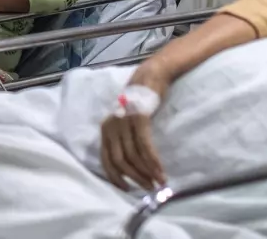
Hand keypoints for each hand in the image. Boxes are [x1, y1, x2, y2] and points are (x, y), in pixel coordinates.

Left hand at [99, 64, 171, 191]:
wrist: (149, 76)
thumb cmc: (139, 101)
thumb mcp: (124, 121)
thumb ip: (123, 139)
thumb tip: (129, 166)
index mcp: (105, 129)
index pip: (106, 160)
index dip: (116, 177)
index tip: (127, 190)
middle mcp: (111, 126)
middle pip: (120, 161)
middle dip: (135, 178)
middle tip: (149, 188)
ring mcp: (124, 122)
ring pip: (134, 155)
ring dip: (147, 172)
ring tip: (159, 182)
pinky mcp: (139, 118)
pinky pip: (145, 145)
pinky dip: (153, 161)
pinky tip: (161, 171)